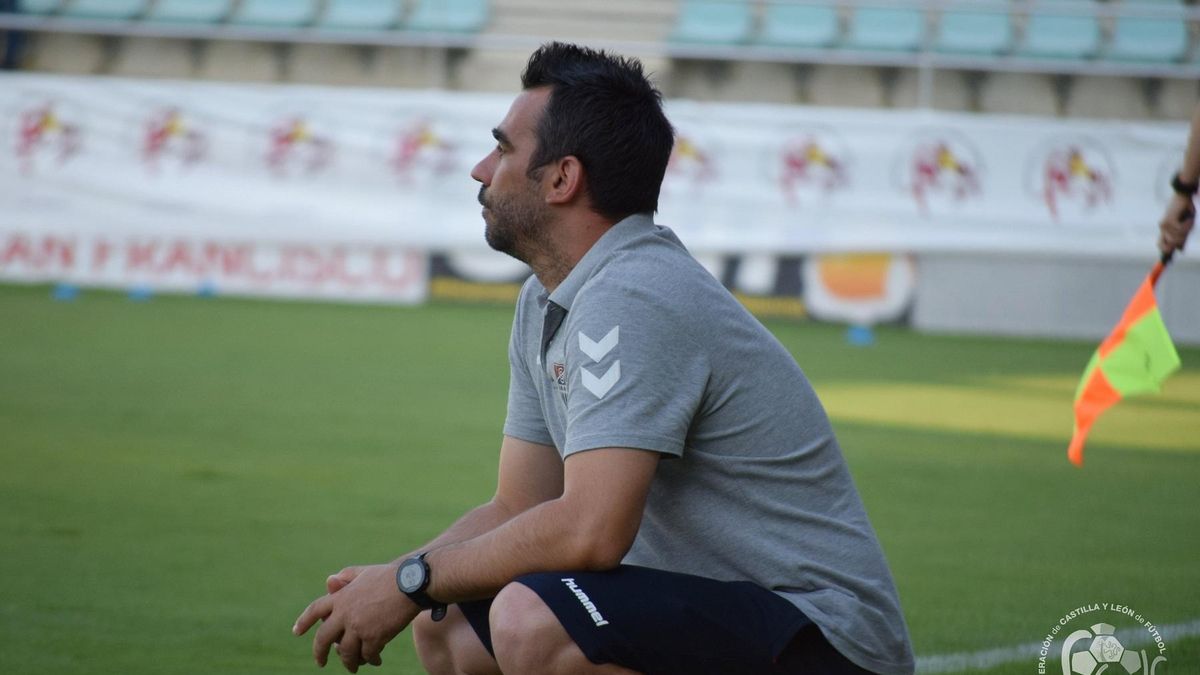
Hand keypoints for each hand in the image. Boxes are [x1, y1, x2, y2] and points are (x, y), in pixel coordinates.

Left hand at [293, 563, 420, 671]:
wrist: (410, 584)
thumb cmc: (390, 576)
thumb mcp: (364, 572)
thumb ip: (346, 576)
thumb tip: (330, 581)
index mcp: (341, 596)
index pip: (315, 610)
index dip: (304, 622)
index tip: (296, 632)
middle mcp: (345, 613)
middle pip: (324, 639)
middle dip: (320, 653)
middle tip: (320, 662)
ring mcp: (358, 627)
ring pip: (347, 653)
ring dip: (350, 662)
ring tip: (354, 667)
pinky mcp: (374, 637)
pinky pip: (367, 655)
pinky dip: (370, 659)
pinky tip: (375, 660)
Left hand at [1159, 192, 1195, 253]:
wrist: (1184, 197)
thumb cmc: (1185, 210)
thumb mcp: (1186, 226)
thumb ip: (1182, 237)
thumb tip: (1179, 250)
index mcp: (1165, 230)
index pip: (1161, 245)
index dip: (1165, 252)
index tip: (1167, 261)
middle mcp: (1162, 229)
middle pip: (1170, 245)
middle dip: (1182, 240)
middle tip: (1188, 229)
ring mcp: (1164, 225)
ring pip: (1176, 238)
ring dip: (1186, 231)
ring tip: (1189, 221)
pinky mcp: (1168, 221)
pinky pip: (1179, 230)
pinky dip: (1187, 225)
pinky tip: (1188, 218)